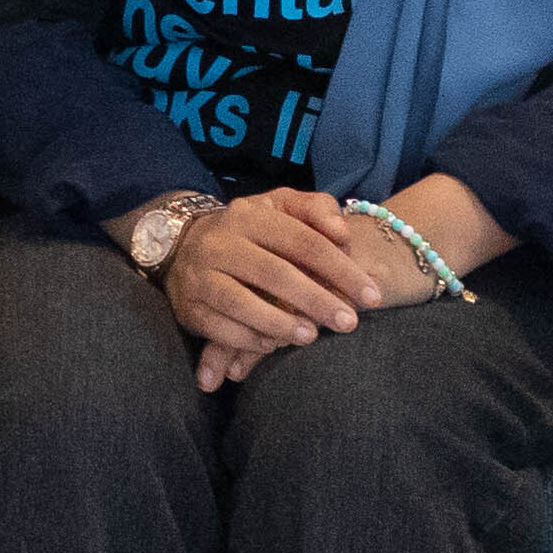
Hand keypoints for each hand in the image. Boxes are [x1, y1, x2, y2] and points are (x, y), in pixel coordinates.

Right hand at [159, 189, 379, 378]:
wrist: (180, 245)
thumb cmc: (249, 230)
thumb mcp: (280, 206)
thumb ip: (316, 209)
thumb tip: (342, 233)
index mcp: (250, 216)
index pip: (303, 241)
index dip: (340, 269)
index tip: (372, 296)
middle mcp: (221, 244)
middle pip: (275, 274)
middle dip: (317, 301)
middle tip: (349, 323)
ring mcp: (201, 276)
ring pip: (242, 304)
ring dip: (281, 325)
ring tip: (311, 337)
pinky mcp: (188, 307)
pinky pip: (220, 330)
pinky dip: (249, 341)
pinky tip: (273, 346)